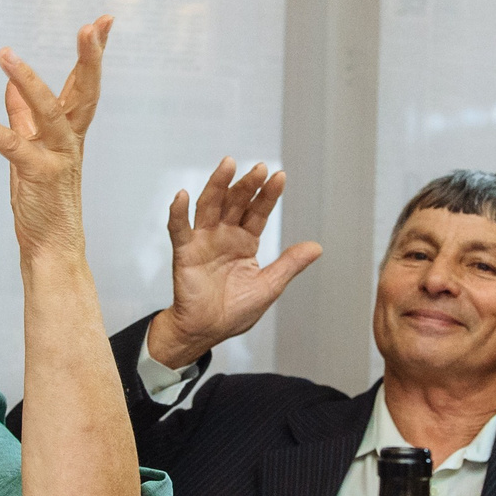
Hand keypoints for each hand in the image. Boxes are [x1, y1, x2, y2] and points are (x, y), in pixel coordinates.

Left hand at [0, 16, 108, 260]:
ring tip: (6, 53)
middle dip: (90, 58)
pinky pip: (11, 146)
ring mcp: (57, 157)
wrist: (52, 247)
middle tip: (94, 26)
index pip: (83, 85)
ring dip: (28, 80)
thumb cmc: (43, 201)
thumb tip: (12, 89)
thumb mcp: (30, 152)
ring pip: (48, 112)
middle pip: (84, 92)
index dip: (93, 54)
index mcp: (70, 133)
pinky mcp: (37, 175)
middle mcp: (70, 141)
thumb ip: (23, 119)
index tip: (103, 22)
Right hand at [144, 160, 322, 367]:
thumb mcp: (268, 286)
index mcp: (245, 242)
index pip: (258, 212)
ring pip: (210, 206)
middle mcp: (224, 236)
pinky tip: (181, 196)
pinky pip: (179, 229)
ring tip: (228, 164)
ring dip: (218, 185)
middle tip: (260, 168)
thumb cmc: (234, 311)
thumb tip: (317, 247)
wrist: (206, 331)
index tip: (280, 177)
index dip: (268, 195)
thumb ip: (289, 264)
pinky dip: (178, 213)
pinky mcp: (185, 253)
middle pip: (235, 203)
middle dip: (247, 185)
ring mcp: (203, 241)